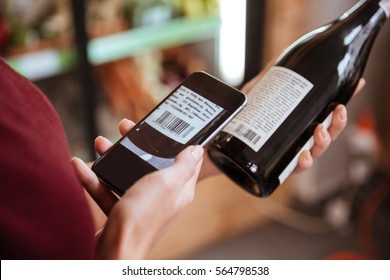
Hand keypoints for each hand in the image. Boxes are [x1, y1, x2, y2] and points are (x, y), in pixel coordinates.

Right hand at [71, 119, 202, 258]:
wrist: (115, 250)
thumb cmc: (143, 217)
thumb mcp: (168, 183)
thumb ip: (183, 166)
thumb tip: (197, 150)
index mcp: (178, 189)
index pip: (184, 161)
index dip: (176, 141)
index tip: (164, 126)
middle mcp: (161, 196)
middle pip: (151, 163)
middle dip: (137, 145)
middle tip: (125, 128)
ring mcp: (141, 204)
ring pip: (128, 174)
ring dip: (113, 158)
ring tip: (100, 143)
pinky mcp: (122, 212)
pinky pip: (108, 190)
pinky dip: (95, 179)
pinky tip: (80, 166)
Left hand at [199, 61, 365, 179]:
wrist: (209, 144)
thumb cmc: (233, 122)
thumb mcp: (252, 97)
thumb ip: (266, 79)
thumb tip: (278, 57)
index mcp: (293, 126)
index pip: (323, 116)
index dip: (340, 104)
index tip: (355, 87)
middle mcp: (292, 142)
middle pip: (324, 136)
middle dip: (336, 125)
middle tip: (337, 111)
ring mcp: (283, 156)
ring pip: (313, 154)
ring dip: (322, 143)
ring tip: (320, 131)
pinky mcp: (271, 170)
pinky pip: (291, 170)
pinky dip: (300, 164)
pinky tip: (302, 156)